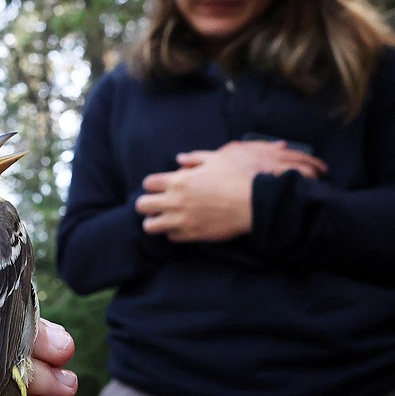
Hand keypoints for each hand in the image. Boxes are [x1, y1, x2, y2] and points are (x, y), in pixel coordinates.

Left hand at [137, 141, 324, 242]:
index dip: (151, 185)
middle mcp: (175, 201)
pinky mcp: (191, 235)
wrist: (252, 205)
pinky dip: (173, 232)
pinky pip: (170, 237)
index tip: (159, 187)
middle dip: (146, 204)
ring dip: (154, 222)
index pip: (148, 184)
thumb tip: (179, 159)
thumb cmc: (235, 179)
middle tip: (155, 205)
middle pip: (141, 205)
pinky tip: (182, 227)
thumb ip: (194, 158)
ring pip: (150, 226)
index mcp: (178, 181)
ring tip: (163, 219)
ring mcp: (181, 220)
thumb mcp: (215, 160)